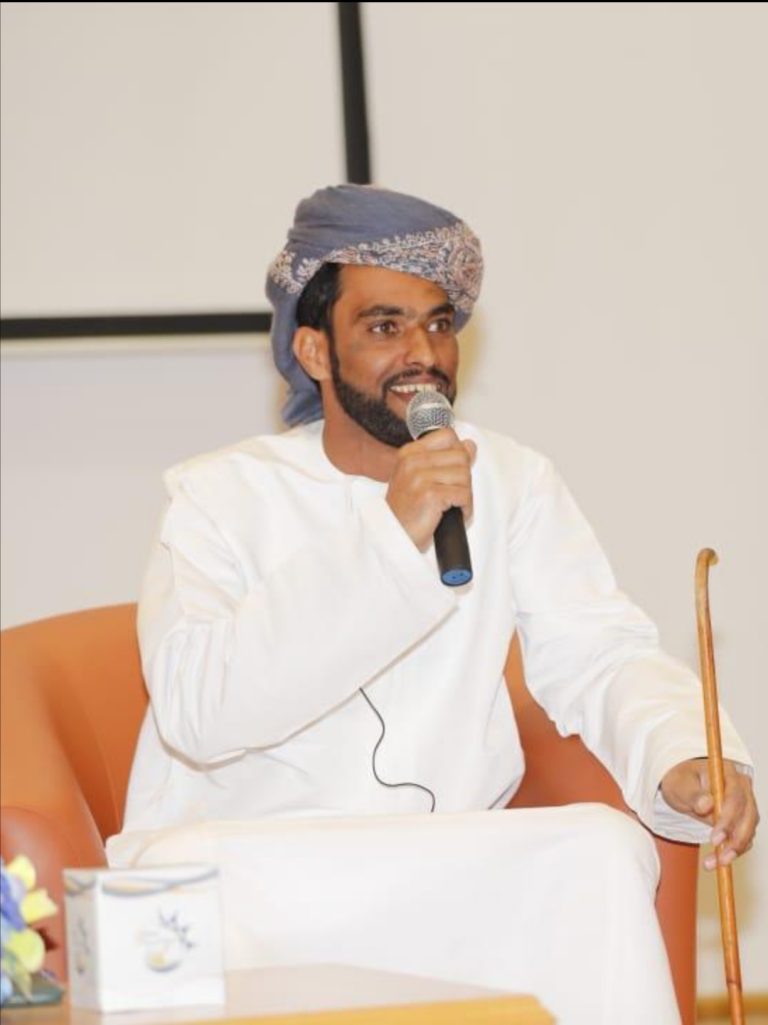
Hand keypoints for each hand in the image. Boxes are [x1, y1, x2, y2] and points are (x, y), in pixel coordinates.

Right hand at [386, 428, 475, 549]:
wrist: (395, 536)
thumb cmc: (407, 511)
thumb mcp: (420, 477)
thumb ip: (444, 458)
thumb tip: (469, 445)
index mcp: (409, 453)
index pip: (447, 435)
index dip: (457, 452)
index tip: (450, 471)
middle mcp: (413, 462)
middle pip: (460, 456)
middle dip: (462, 478)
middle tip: (449, 494)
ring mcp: (420, 477)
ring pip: (465, 476)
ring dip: (463, 495)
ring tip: (448, 506)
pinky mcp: (431, 495)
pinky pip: (464, 495)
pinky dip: (464, 509)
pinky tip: (450, 514)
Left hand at [660, 758, 758, 869]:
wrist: (682, 786)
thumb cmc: (681, 781)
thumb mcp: (680, 785)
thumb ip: (693, 794)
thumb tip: (706, 804)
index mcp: (727, 773)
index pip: (735, 798)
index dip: (727, 819)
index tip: (715, 838)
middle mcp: (741, 788)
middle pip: (748, 816)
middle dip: (735, 840)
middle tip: (720, 857)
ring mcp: (744, 804)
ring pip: (748, 830)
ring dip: (735, 850)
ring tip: (715, 863)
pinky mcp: (742, 820)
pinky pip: (743, 838)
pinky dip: (733, 852)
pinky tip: (718, 861)